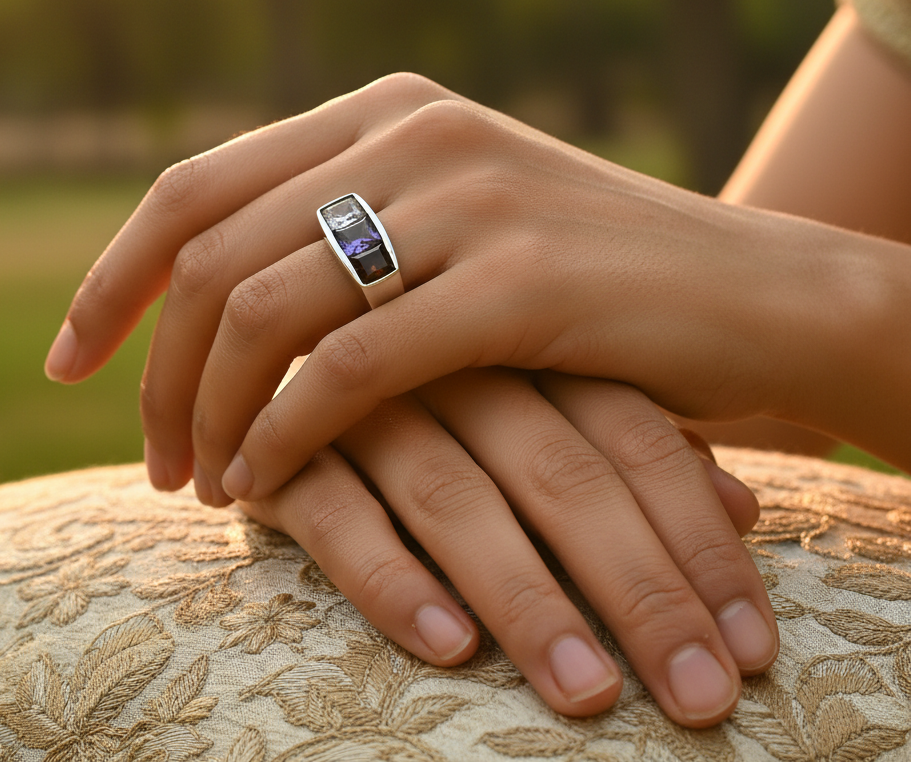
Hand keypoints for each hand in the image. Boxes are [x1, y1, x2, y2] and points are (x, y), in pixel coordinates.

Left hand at [46, 72, 873, 502]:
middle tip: (151, 458)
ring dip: (208, 412)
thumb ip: (347, 228)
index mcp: (386, 112)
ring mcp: (467, 198)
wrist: (746, 295)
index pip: (193, 185)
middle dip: (152, 368)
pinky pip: (348, 368)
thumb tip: (212, 295)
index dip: (112, 278)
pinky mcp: (518, 280)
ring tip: (200, 483)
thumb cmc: (587, 282)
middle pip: (207, 252)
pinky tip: (266, 486)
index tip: (71, 362)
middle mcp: (415, 133)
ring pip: (262, 309)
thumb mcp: (454, 224)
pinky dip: (285, 436)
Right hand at [239, 369, 775, 726]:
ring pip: (453, 494)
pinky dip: (392, 576)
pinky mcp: (288, 448)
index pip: (633, 435)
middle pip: (560, 470)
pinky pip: (336, 511)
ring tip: (588, 691)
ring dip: (525, 596)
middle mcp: (455, 365)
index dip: (696, 542)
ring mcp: (368, 401)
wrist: (310, 356)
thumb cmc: (455, 400)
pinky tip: (448, 645)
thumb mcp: (552, 404)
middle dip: (638, 588)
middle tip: (697, 695)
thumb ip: (632, 446)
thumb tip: (743, 509)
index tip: (750, 647)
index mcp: (530, 344)